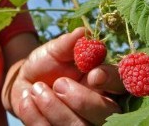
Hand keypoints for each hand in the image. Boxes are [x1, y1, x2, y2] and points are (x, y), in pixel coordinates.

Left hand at [11, 27, 125, 125]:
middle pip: (107, 114)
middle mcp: (101, 107)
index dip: (112, 80)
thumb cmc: (48, 64)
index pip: (122, 84)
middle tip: (59, 83)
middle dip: (83, 101)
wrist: (26, 82)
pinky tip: (28, 98)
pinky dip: (36, 116)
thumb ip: (68, 43)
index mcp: (106, 81)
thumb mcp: (55, 50)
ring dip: (55, 109)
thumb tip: (83, 32)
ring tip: (36, 89)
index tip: (94, 74)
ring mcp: (83, 123)